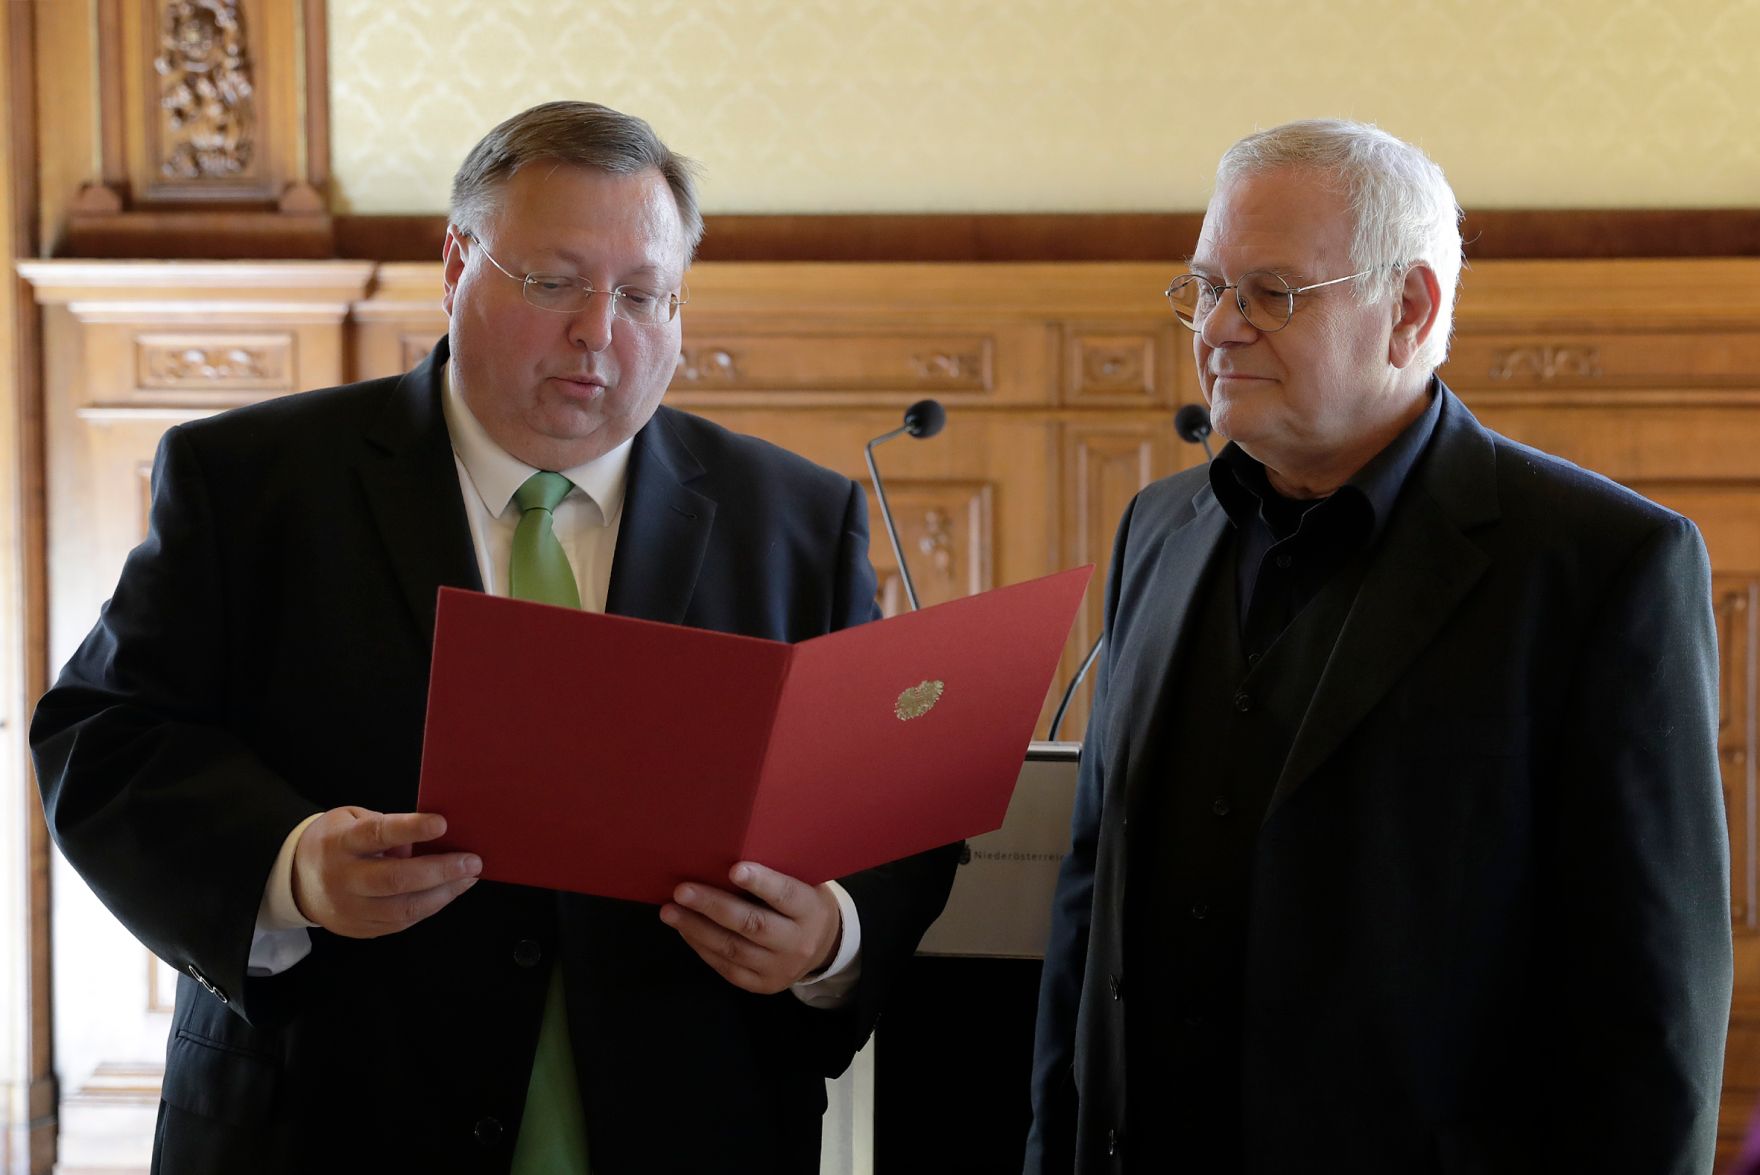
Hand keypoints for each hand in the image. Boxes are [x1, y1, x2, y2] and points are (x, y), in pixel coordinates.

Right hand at [291, 806, 480, 938]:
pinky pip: (401, 922)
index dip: (410, 829)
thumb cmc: (334, 842)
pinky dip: (430, 907)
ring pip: (402, 908)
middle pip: (394, 879)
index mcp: (339, 843)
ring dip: (443, 894)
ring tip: (468, 878)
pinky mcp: (359, 930)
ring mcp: (350, 909)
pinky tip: (448, 892)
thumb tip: (430, 840)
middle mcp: (343, 879)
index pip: (376, 834)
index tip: (442, 823)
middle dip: (440, 871)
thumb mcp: (350, 820)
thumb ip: (385, 826)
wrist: (294, 881)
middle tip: (472, 862)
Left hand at [660, 862, 842, 994]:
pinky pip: (727, 967)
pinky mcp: (762, 985)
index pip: (786, 895)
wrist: (824, 946)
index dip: (761, 883)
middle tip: (682, 890)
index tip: (734, 869)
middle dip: (713, 907)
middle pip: (753, 925)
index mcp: (811, 911)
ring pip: (733, 949)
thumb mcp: (803, 882)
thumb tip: (726, 854)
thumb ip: (776, 872)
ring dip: (697, 929)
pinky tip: (684, 929)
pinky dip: (702, 947)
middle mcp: (797, 943)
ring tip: (670, 911)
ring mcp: (779, 968)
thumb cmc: (803, 902)